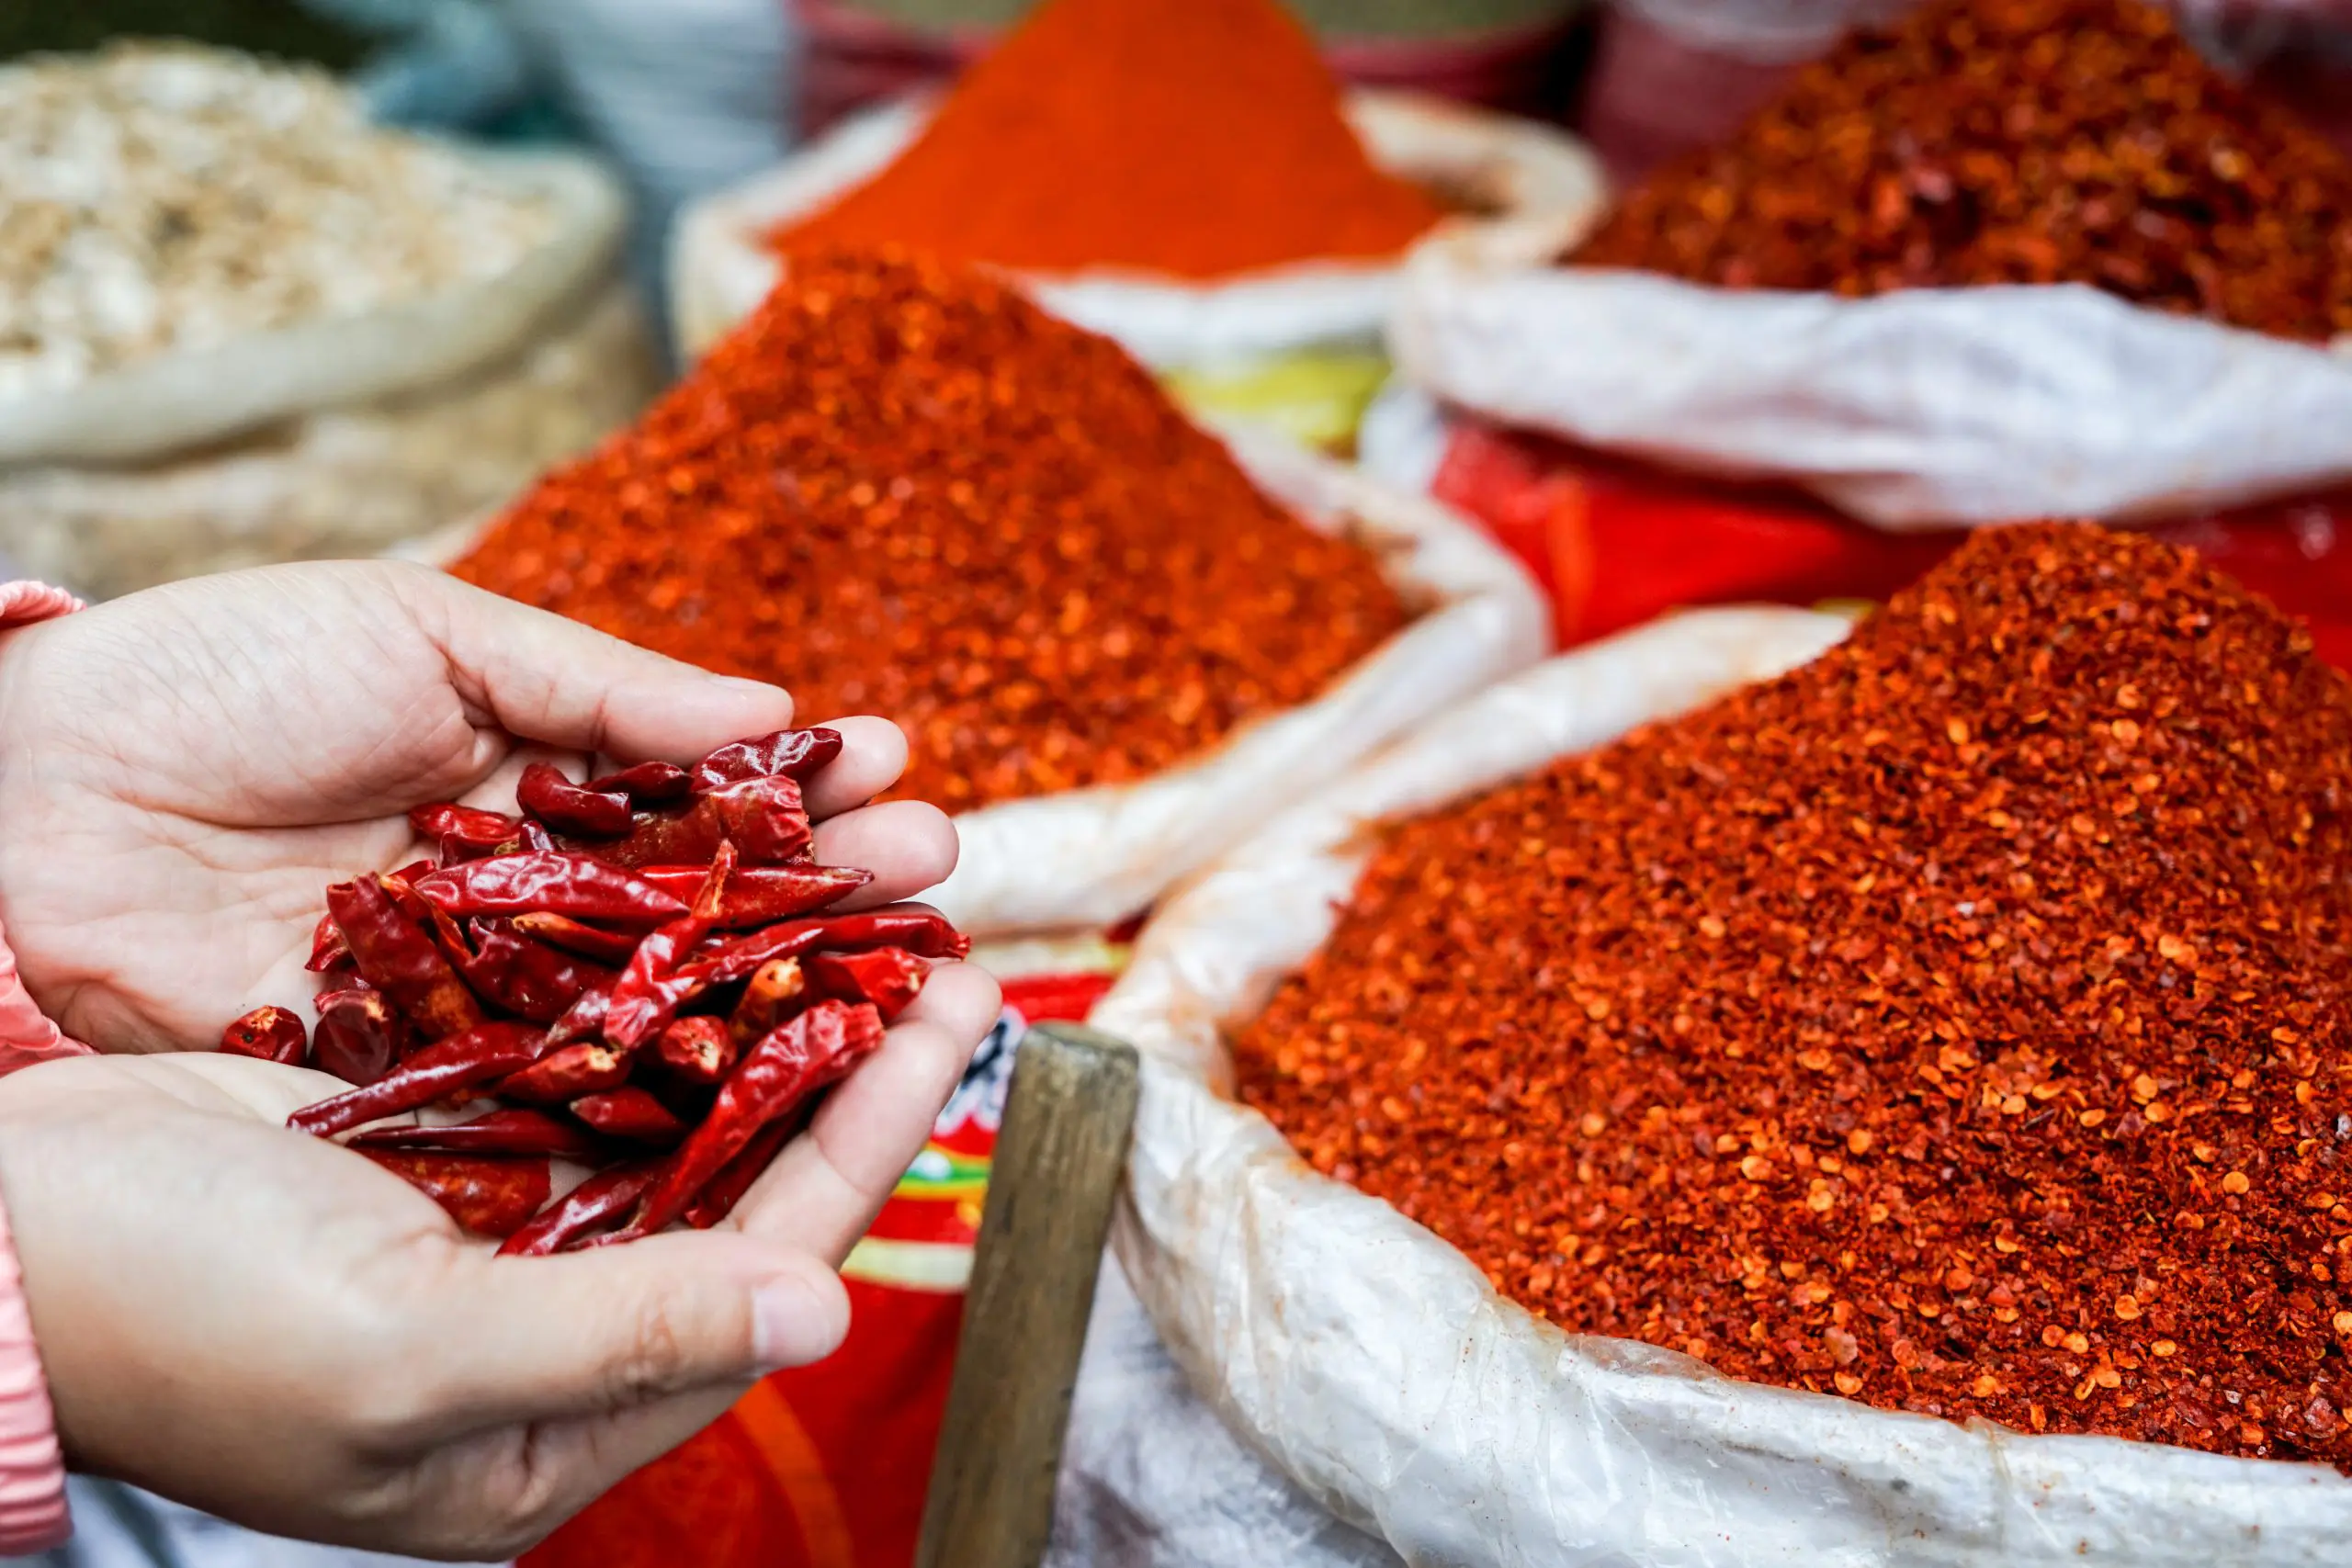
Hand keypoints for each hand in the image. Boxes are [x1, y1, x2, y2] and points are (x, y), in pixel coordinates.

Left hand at [0, 560, 955, 1052]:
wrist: (17, 794)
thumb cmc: (212, 678)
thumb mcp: (423, 630)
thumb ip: (598, 685)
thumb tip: (769, 705)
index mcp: (524, 781)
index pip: (697, 793)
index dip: (802, 788)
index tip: (902, 777)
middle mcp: (523, 896)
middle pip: (705, 905)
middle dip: (830, 886)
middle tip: (942, 874)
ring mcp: (480, 995)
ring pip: (659, 1000)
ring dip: (782, 986)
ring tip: (901, 964)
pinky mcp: (422, 1082)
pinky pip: (560, 1085)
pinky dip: (663, 1080)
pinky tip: (764, 1064)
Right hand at [0, 981, 997, 1559]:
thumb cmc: (175, 1320)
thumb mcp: (409, 1349)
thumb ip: (625, 1333)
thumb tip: (823, 1318)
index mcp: (557, 1422)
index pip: (774, 1262)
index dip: (878, 1137)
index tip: (962, 1015)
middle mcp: (549, 1326)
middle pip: (746, 1177)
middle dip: (847, 1058)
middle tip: (937, 937)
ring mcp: (498, 1225)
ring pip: (679, 1105)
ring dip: (764, 1006)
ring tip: (853, 902)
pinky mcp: (442, 1136)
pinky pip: (588, 1054)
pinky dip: (656, 985)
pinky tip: (713, 906)